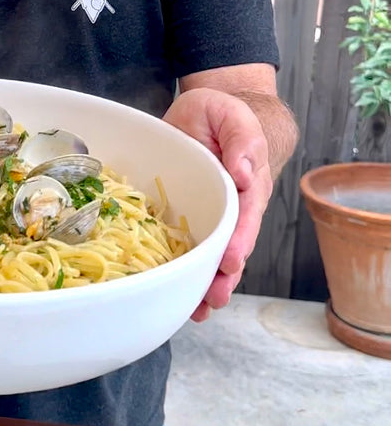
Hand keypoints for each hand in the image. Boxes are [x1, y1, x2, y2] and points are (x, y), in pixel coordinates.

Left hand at [162, 87, 272, 321]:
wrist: (206, 115)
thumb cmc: (222, 114)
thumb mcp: (232, 115)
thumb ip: (242, 140)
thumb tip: (244, 172)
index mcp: (247, 185)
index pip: (246, 217)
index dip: (239, 240)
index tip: (230, 260)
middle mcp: (233, 208)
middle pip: (234, 247)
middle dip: (225, 276)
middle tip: (214, 299)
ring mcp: (211, 217)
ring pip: (213, 257)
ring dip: (207, 285)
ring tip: (199, 311)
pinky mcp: (189, 220)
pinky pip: (189, 250)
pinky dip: (186, 276)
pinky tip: (178, 299)